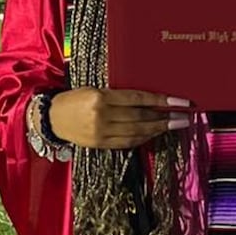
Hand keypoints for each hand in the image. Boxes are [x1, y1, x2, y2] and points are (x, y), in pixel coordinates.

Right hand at [48, 88, 189, 148]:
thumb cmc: (76, 98)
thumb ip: (120, 95)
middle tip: (183, 117)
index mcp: (102, 97)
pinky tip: (155, 133)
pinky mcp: (100, 145)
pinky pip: (127, 143)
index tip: (180, 102)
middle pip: (141, 118)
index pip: (138, 99)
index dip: (161, 101)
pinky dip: (143, 138)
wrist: (52, 118)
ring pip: (137, 132)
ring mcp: (101, 133)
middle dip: (165, 118)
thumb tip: (150, 100)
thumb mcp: (96, 89)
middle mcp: (102, 116)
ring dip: (158, 129)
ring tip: (174, 125)